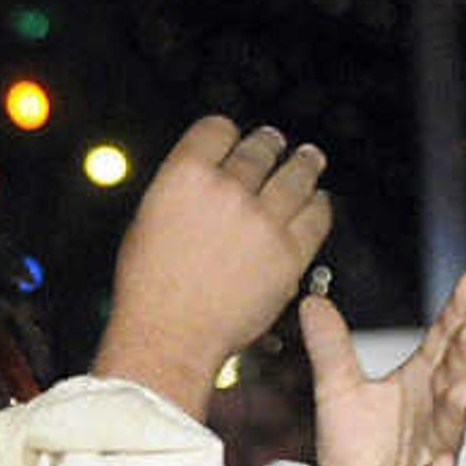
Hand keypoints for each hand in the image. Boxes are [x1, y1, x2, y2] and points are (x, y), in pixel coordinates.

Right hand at [90, 117, 334, 413]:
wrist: (170, 337)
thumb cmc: (150, 289)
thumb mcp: (147, 222)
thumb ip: (180, 192)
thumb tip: (205, 181)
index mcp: (185, 176)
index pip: (217, 129)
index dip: (228, 132)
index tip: (234, 138)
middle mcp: (227, 189)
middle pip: (260, 149)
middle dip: (269, 144)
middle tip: (276, 143)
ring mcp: (263, 220)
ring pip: (295, 175)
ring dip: (304, 164)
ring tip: (309, 159)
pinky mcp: (289, 253)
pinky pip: (315, 217)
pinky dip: (318, 206)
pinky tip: (318, 202)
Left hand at [310, 272, 465, 465]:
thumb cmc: (355, 447)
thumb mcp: (336, 391)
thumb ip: (330, 349)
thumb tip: (311, 300)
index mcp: (420, 384)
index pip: (442, 343)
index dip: (456, 315)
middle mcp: (434, 415)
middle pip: (455, 378)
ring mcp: (434, 455)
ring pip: (451, 428)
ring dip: (458, 407)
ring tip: (461, 386)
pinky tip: (443, 462)